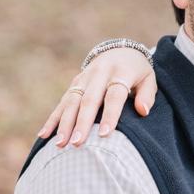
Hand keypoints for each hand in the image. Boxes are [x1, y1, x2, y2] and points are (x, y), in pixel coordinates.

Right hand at [38, 48, 156, 146]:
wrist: (120, 50)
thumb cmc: (137, 72)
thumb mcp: (149, 78)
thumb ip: (147, 95)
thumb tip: (143, 111)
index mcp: (121, 72)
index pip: (114, 95)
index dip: (110, 115)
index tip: (104, 134)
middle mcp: (100, 73)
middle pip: (89, 100)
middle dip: (82, 123)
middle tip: (77, 143)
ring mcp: (85, 77)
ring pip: (72, 101)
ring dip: (65, 123)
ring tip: (60, 144)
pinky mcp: (75, 82)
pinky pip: (62, 102)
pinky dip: (53, 118)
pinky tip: (44, 135)